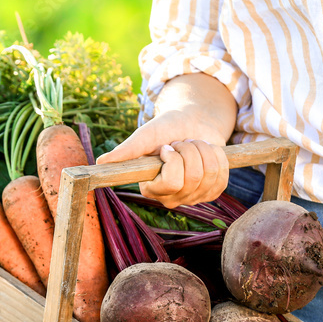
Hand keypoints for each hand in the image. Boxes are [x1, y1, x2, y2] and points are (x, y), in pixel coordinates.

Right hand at [97, 110, 229, 207]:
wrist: (190, 123)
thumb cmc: (164, 130)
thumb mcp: (145, 137)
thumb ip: (126, 151)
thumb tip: (100, 163)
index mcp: (150, 188)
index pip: (171, 181)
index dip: (174, 159)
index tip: (166, 147)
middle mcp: (171, 198)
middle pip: (194, 177)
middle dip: (190, 150)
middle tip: (180, 144)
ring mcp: (193, 198)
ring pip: (210, 174)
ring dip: (203, 150)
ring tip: (192, 145)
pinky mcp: (212, 192)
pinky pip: (222, 176)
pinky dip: (217, 156)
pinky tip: (206, 152)